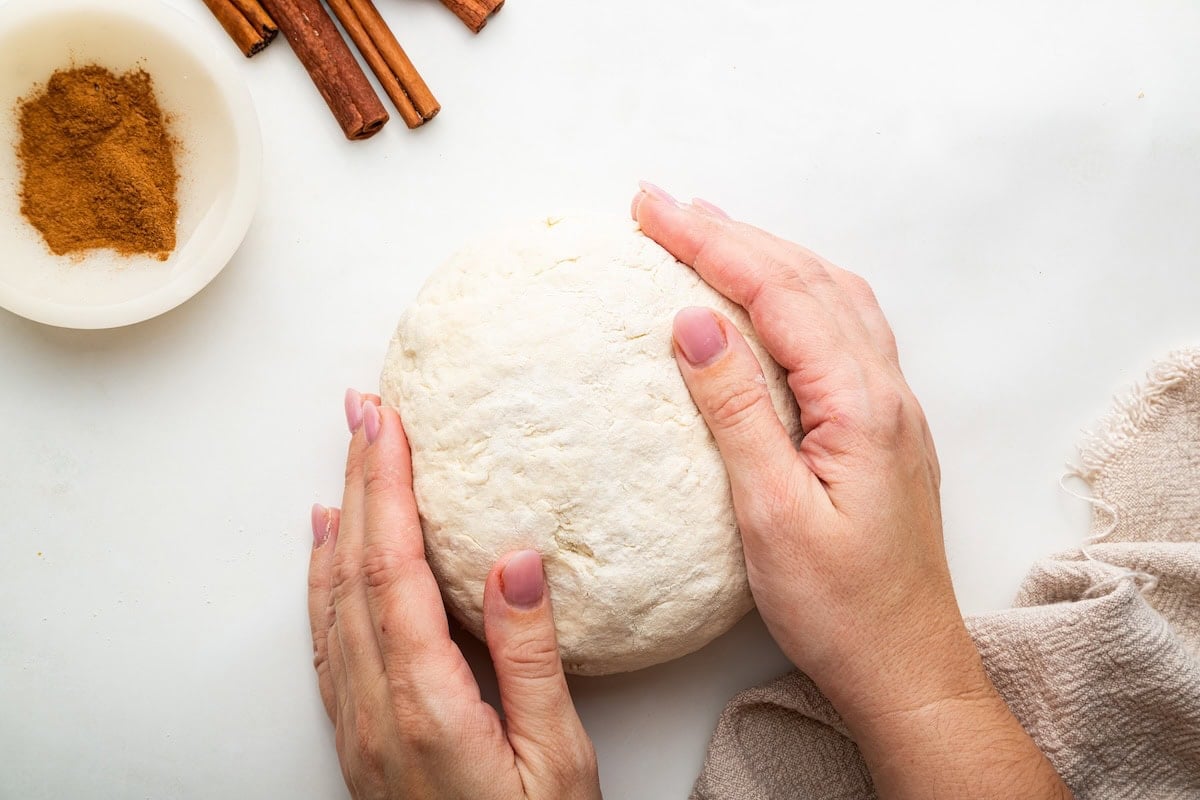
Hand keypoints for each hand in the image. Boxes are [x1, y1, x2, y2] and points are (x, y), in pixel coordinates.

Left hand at [308, 390, 600, 799]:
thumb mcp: (556, 758)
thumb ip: (531, 658)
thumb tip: (514, 561)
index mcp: (426, 702)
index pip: (393, 570)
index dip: (388, 489)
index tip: (387, 424)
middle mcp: (375, 704)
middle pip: (353, 569)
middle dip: (359, 480)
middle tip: (363, 410)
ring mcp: (358, 719)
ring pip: (331, 596)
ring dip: (340, 517)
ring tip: (349, 456)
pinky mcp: (359, 731)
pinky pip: (327, 634)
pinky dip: (323, 575)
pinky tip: (327, 545)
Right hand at [632, 184, 1070, 798]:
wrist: (905, 666)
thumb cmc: (840, 609)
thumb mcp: (772, 515)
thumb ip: (737, 411)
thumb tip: (695, 320)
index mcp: (860, 404)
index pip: (779, 294)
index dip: (712, 243)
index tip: (652, 209)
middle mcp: (884, 391)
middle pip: (809, 278)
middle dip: (732, 232)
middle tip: (660, 205)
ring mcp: (888, 407)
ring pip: (832, 295)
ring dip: (768, 253)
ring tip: (708, 231)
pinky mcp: (879, 427)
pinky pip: (841, 328)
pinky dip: (796, 291)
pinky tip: (770, 297)